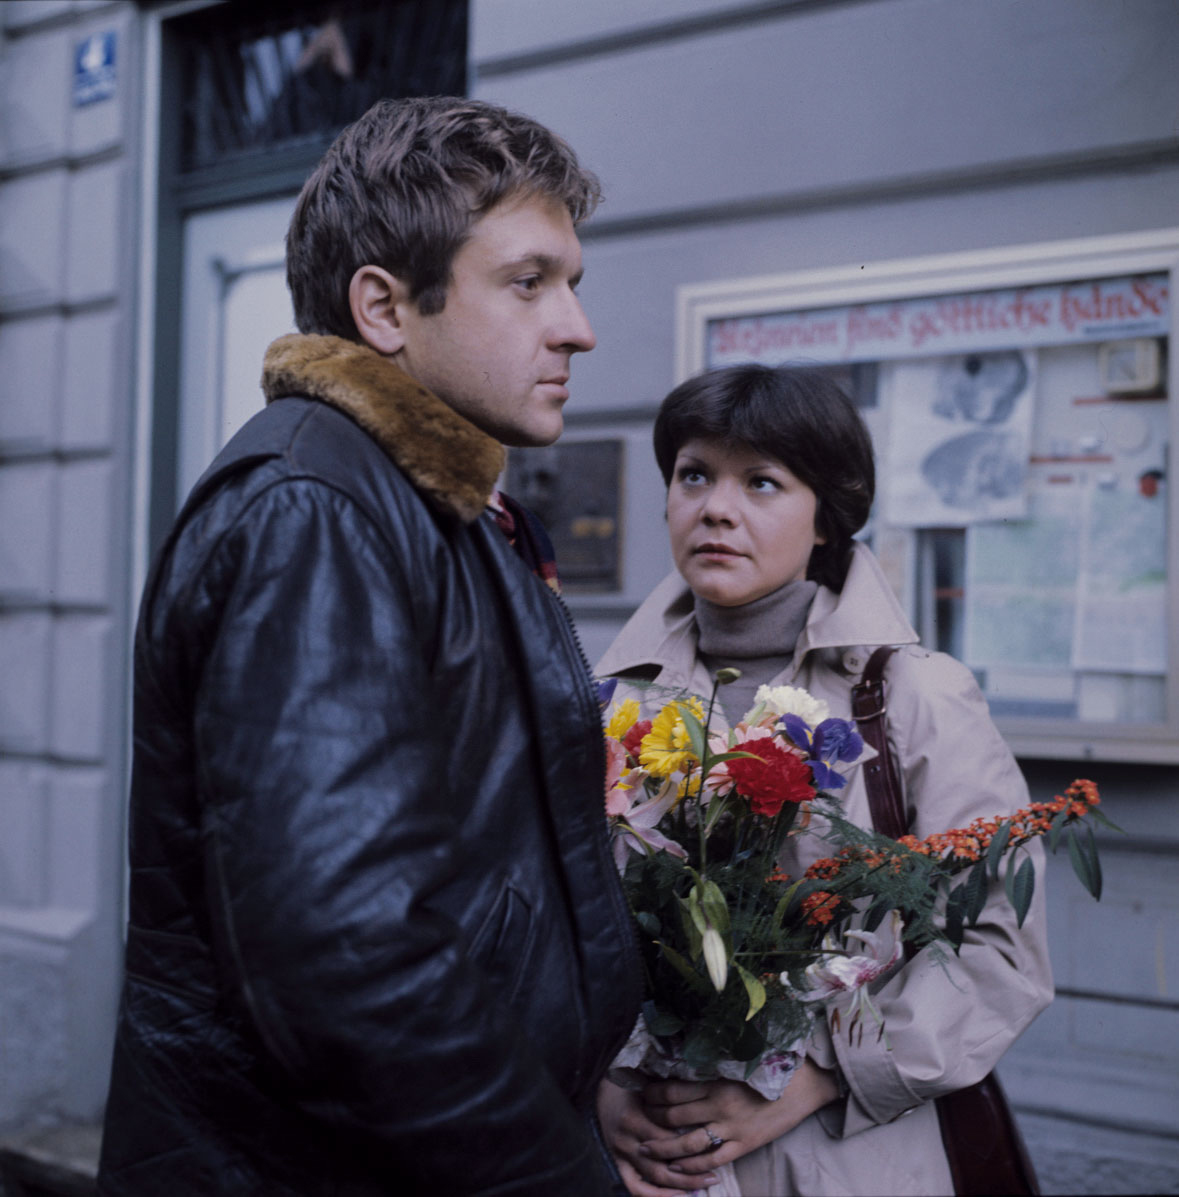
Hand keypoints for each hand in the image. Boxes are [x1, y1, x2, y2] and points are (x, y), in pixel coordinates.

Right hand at [598, 1079, 716, 1195]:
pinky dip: (653, 1196)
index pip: (668, 1141)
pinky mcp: (616, 1160)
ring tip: (700, 1188)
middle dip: (691, 1174)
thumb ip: (668, 1100)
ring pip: (653, 1179)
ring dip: (678, 1187)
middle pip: (663, 1166)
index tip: (712, 1147)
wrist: (598, 1084)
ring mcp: (620, 1154)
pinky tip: (674, 1195)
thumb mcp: (647, 1086)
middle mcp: (626, 1142)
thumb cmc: (627, 1080)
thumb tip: (699, 1112)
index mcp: (633, 1121)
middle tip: (715, 1176)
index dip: (691, 1147)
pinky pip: (634, 1187)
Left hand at [636, 1060, 839, 1177]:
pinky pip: (712, 1160)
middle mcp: (719, 1104)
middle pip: (674, 1116)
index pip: (673, 1088)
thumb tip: (685, 1062)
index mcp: (716, 1079)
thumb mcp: (737, 1060)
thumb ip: (712, 1066)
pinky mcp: (745, 1144)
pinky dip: (692, 1167)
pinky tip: (677, 1168)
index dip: (652, 1092)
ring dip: (664, 1148)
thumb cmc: (772, 1065)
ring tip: (646, 1149)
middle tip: (637, 1120)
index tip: (641, 1092)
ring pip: (688, 1142)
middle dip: (651, 1119)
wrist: (806, 1084)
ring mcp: (732, 1127)